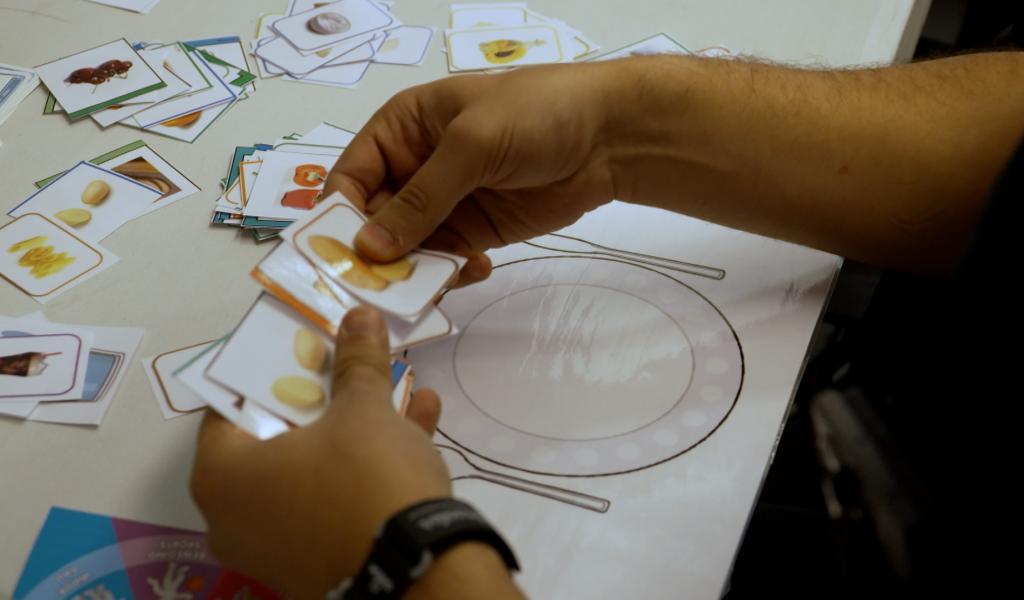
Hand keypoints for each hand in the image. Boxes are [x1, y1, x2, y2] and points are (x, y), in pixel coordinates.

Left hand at [190, 306, 450, 598]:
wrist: (419, 576)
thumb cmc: (366, 480)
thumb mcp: (364, 411)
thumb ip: (356, 362)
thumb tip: (359, 316)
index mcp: (222, 475)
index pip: (231, 407)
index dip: (270, 372)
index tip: (304, 351)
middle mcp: (234, 519)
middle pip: (275, 441)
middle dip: (322, 403)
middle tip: (349, 371)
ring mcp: (274, 550)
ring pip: (313, 473)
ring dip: (356, 432)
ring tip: (400, 393)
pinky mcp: (317, 569)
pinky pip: (335, 505)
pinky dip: (368, 472)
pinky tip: (419, 429)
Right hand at [323, 62, 624, 284]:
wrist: (609, 135)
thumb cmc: (535, 115)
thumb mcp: (471, 145)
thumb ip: (421, 198)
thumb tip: (369, 247)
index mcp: (401, 130)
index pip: (350, 178)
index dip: (337, 218)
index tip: (336, 260)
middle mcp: (413, 169)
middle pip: (372, 222)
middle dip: (374, 256)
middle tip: (380, 291)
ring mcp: (444, 204)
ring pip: (407, 249)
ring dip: (412, 272)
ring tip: (427, 290)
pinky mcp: (474, 233)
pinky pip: (444, 262)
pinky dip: (449, 274)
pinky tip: (473, 271)